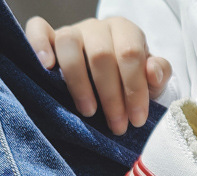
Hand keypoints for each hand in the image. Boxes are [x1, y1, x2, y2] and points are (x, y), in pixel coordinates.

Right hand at [26, 16, 171, 133]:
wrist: (115, 79)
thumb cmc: (134, 81)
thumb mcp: (154, 81)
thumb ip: (159, 74)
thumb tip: (153, 72)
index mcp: (126, 32)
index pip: (130, 54)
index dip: (134, 89)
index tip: (137, 120)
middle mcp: (98, 28)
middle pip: (101, 55)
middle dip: (111, 96)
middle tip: (117, 126)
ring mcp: (73, 30)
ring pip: (69, 44)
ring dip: (78, 82)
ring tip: (89, 112)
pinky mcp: (50, 37)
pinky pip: (38, 29)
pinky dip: (38, 44)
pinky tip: (46, 67)